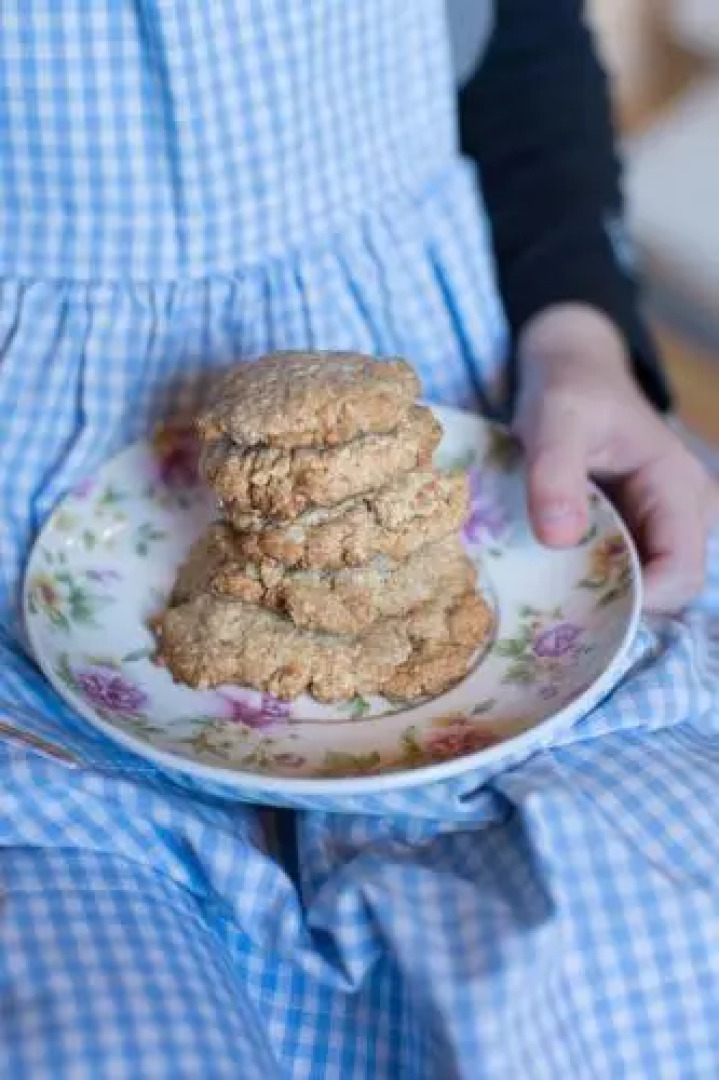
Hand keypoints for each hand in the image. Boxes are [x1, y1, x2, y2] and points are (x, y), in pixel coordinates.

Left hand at [513, 305, 718, 612]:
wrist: (570, 370)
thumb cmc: (570, 389)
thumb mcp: (555, 419)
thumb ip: (555, 473)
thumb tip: (560, 538)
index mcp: (678, 488)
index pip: (681, 573)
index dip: (639, 602)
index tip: (578, 612)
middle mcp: (680, 512)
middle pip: (663, 589)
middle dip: (614, 607)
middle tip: (551, 614)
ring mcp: (658, 523)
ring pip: (640, 584)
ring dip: (598, 596)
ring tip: (545, 598)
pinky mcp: (632, 529)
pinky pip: (619, 570)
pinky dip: (587, 580)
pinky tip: (547, 580)